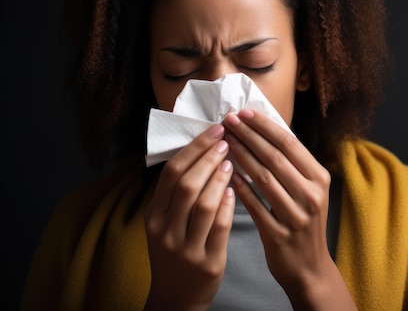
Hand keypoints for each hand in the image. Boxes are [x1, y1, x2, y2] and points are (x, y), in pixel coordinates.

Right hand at [143, 124, 234, 310]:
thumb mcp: (165, 222)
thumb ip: (177, 193)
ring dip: (221, 179)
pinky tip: (237, 191)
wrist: (175, 298)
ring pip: (204, 204)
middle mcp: (165, 230)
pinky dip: (229, 206)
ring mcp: (185, 248)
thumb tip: (203, 149)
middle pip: (187, 184)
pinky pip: (220, 228)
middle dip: (209, 158)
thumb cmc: (174, 251)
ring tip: (233, 162)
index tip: (215, 130)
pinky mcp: (206, 262)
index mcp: (153, 215)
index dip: (195, 148)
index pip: (172, 172)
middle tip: (228, 140)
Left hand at [224, 109, 356, 309]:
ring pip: (263, 178)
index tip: (244, 112)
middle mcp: (311, 194)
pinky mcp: (279, 234)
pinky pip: (254, 205)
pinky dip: (239, 187)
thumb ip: (293, 165)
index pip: (290, 143)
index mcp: (319, 178)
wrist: (309, 268)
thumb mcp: (310, 191)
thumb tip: (266, 129)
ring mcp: (296, 216)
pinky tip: (225, 173)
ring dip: (240, 155)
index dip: (264, 125)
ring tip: (223, 141)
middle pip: (275, 156)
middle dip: (248, 135)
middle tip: (227, 120)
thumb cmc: (304, 223)